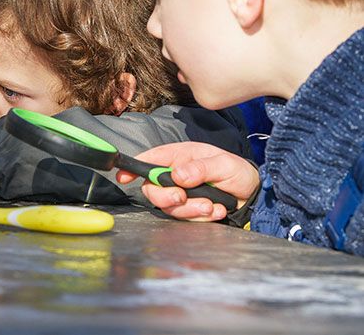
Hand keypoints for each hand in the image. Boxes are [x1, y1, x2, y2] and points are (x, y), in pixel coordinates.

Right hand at [116, 142, 259, 221]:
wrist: (253, 195)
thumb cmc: (237, 172)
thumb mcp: (224, 164)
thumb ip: (201, 168)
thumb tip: (177, 175)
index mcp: (179, 157)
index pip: (150, 160)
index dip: (133, 168)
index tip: (124, 176)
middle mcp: (175, 176)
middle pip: (152, 189)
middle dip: (165, 196)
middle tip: (182, 197)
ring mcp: (181, 195)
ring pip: (168, 207)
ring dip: (189, 209)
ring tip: (212, 205)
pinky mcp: (188, 211)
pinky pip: (185, 219)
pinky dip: (202, 217)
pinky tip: (217, 210)